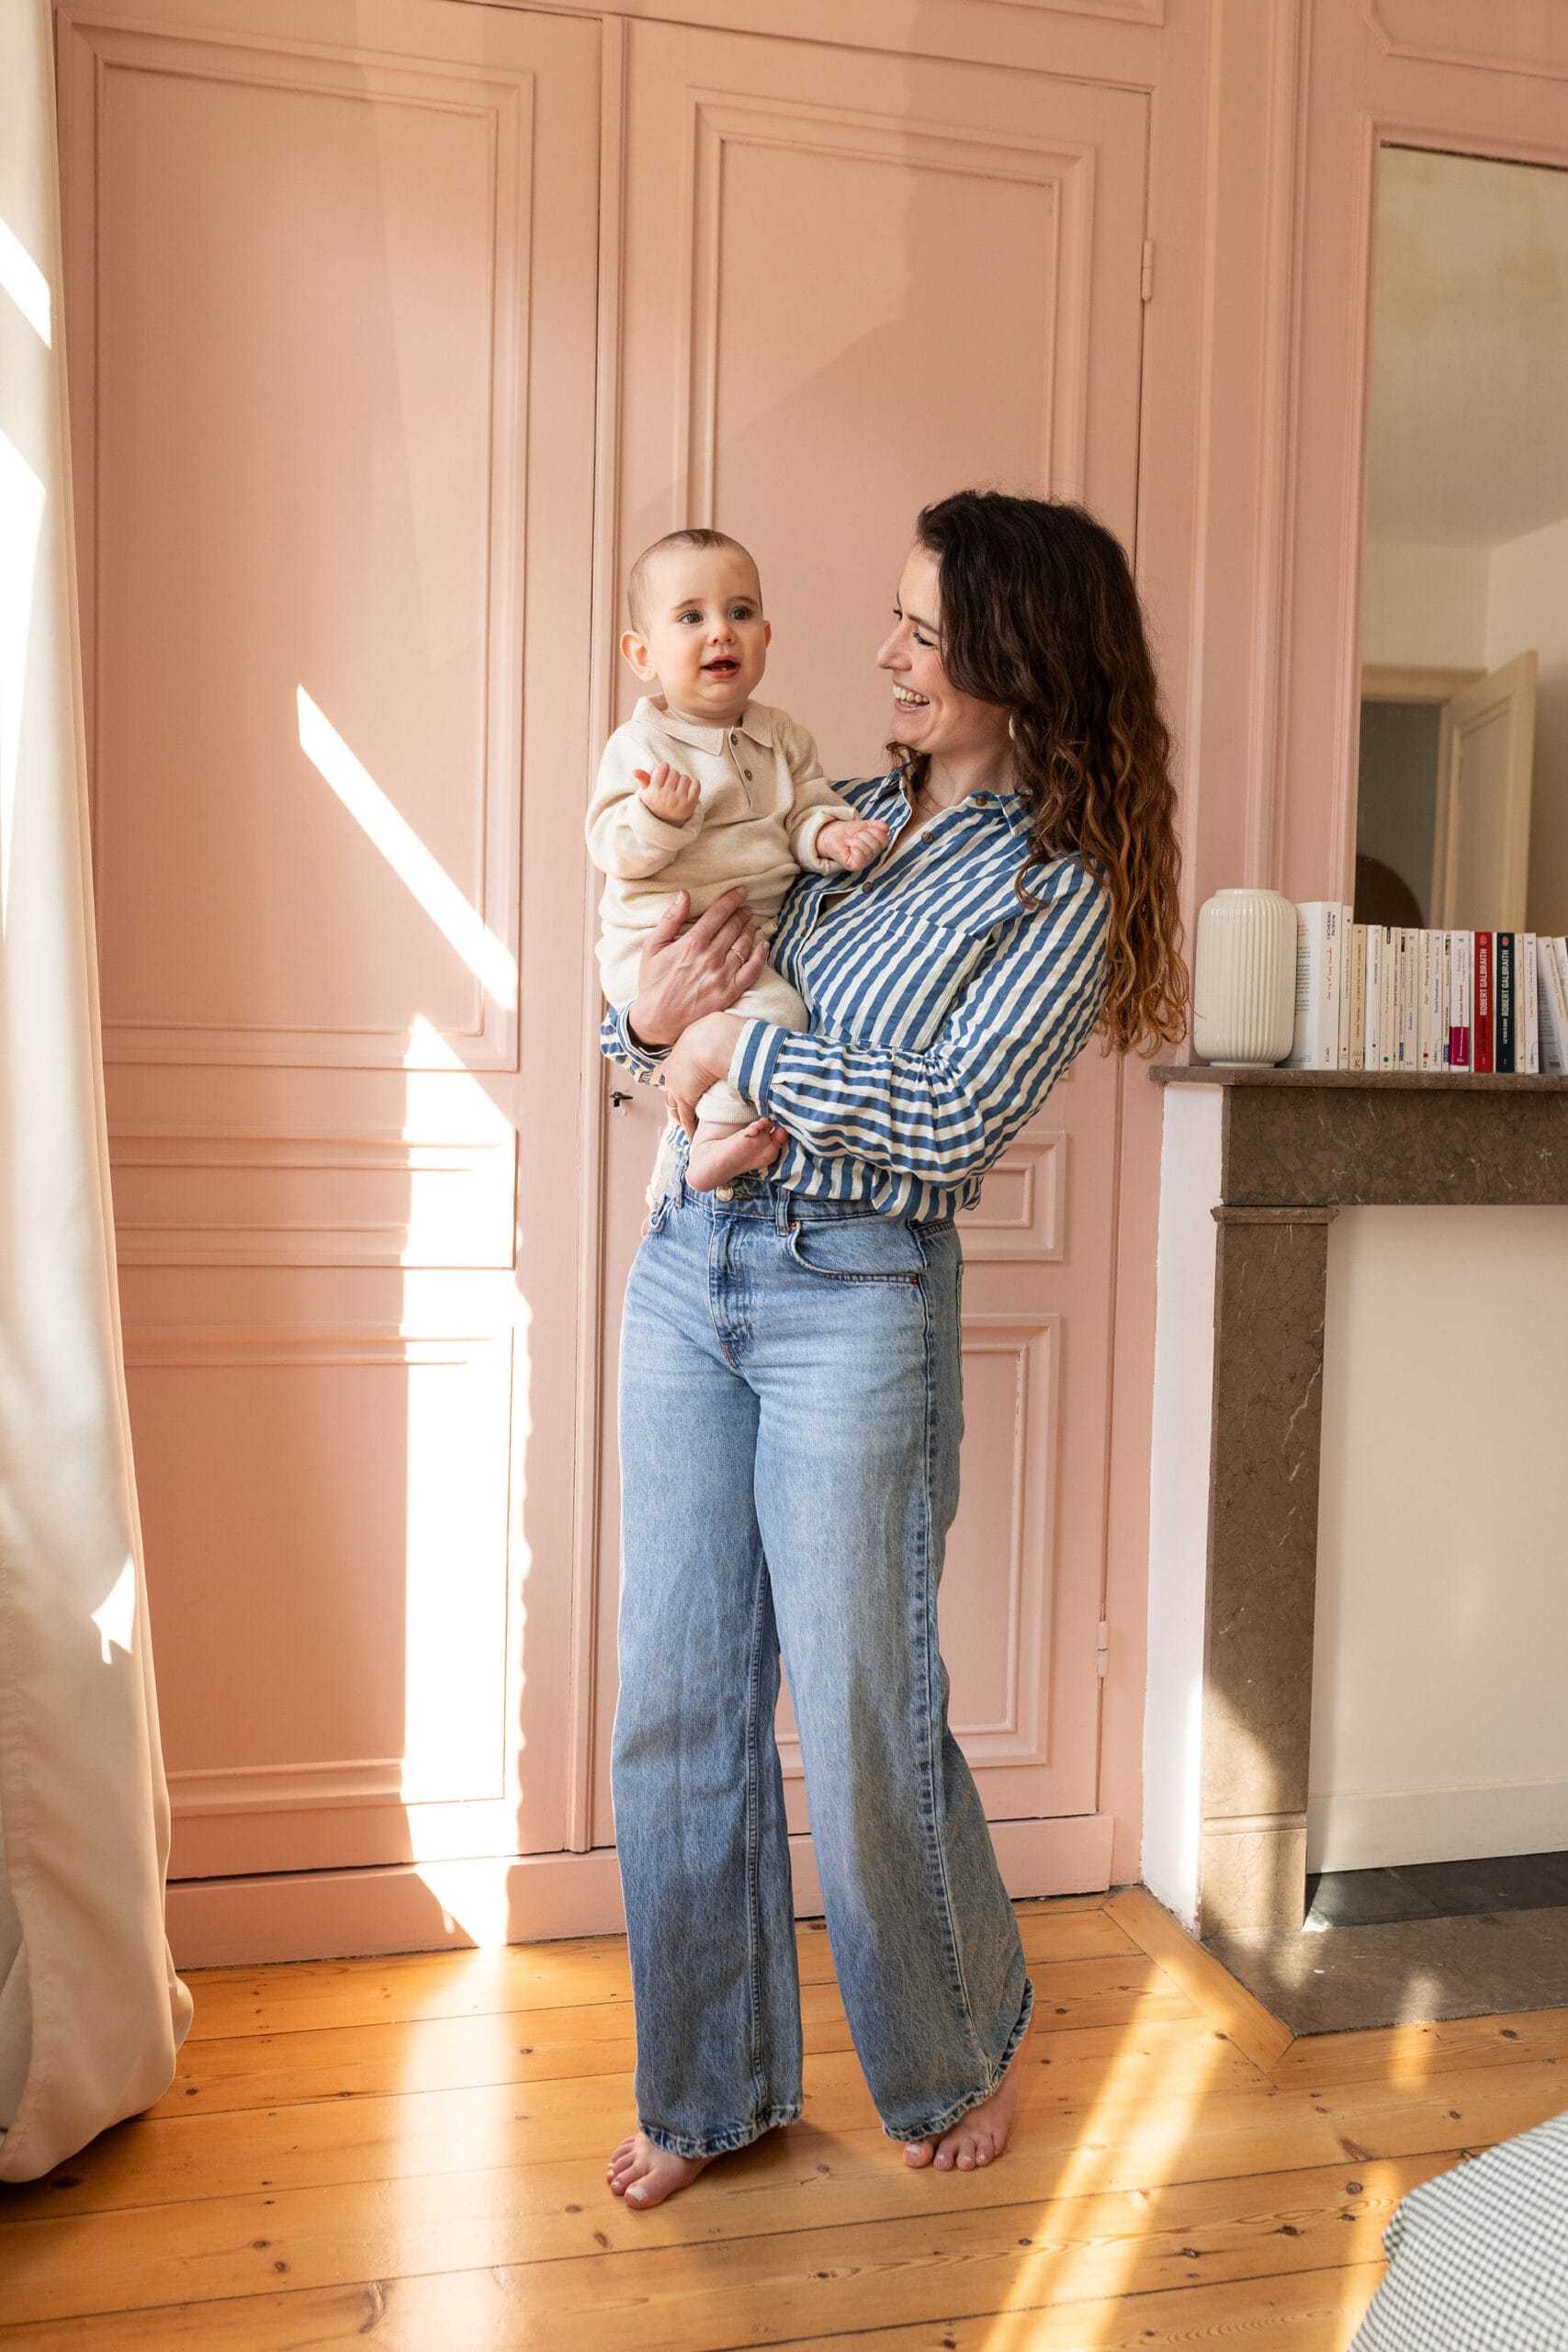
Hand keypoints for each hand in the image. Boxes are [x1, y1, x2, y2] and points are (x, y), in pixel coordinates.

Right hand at [627, 887, 766, 1047]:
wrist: (657, 1019)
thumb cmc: (653, 982)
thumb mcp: (652, 947)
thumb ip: (669, 920)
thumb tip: (684, 895)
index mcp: (692, 943)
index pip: (719, 914)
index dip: (732, 899)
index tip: (741, 891)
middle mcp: (710, 957)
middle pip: (734, 926)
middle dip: (742, 913)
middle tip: (746, 907)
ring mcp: (722, 976)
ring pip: (744, 945)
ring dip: (750, 929)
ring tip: (750, 922)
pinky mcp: (729, 992)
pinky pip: (752, 971)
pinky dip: (760, 956)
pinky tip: (763, 945)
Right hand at [636, 763, 699, 824]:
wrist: (666, 823)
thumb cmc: (656, 803)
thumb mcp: (647, 792)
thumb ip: (643, 780)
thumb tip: (635, 771)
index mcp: (653, 792)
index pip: (663, 768)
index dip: (664, 768)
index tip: (663, 772)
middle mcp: (666, 797)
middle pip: (674, 772)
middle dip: (673, 776)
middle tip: (670, 785)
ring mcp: (678, 801)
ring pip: (685, 778)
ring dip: (682, 781)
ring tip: (677, 790)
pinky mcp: (690, 804)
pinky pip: (696, 784)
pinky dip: (694, 784)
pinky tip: (687, 790)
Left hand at [664, 1013, 746, 1135]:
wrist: (714, 1040)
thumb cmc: (724, 1030)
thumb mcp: (721, 1025)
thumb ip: (727, 1031)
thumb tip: (743, 1031)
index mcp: (684, 1044)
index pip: (677, 1063)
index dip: (682, 1074)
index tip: (688, 1080)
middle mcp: (675, 1063)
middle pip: (670, 1084)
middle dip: (675, 1096)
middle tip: (681, 1107)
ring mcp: (677, 1082)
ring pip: (674, 1103)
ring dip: (680, 1114)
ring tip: (687, 1124)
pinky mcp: (684, 1097)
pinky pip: (685, 1116)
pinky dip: (689, 1126)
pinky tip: (693, 1134)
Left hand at [818, 816, 888, 871]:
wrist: (832, 834)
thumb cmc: (849, 832)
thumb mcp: (866, 825)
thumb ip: (877, 825)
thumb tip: (886, 828)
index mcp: (877, 846)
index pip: (885, 839)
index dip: (876, 831)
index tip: (866, 829)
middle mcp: (872, 856)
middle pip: (877, 845)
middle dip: (864, 835)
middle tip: (855, 835)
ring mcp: (864, 862)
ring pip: (868, 850)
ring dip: (857, 840)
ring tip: (850, 840)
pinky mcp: (854, 865)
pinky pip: (861, 858)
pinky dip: (854, 847)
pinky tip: (848, 845)